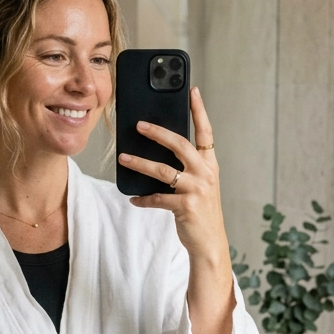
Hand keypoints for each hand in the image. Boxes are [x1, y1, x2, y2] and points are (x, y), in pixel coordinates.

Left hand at [118, 86, 233, 333]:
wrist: (209, 243)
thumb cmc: (200, 210)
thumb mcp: (198, 184)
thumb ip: (185, 166)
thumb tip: (157, 147)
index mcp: (210, 164)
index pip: (206, 132)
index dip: (199, 110)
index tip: (191, 90)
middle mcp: (206, 173)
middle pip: (180, 144)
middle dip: (158, 132)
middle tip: (138, 125)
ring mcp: (197, 190)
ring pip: (162, 170)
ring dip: (140, 163)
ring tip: (123, 158)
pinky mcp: (186, 207)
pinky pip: (158, 198)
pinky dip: (143, 198)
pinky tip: (133, 197)